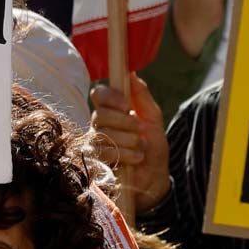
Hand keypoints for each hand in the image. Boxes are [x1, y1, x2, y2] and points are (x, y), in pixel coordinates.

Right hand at [91, 74, 168, 218]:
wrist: (155, 176)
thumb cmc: (152, 146)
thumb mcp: (153, 118)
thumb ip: (141, 96)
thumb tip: (131, 72)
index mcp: (111, 109)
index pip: (99, 94)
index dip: (110, 97)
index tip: (126, 104)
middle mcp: (98, 123)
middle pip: (100, 114)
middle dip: (125, 122)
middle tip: (140, 130)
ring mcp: (94, 142)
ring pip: (103, 133)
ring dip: (129, 140)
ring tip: (141, 147)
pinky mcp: (94, 160)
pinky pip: (103, 151)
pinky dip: (125, 154)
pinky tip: (136, 158)